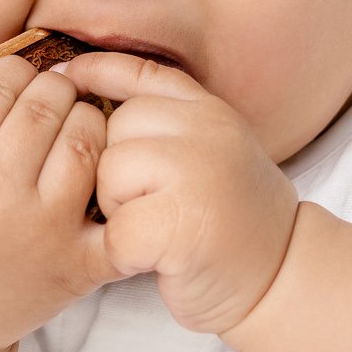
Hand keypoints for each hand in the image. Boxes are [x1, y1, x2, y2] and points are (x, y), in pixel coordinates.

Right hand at [0, 51, 124, 351]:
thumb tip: (16, 69)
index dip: (14, 71)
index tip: (19, 76)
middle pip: (44, 106)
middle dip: (53, 88)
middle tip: (54, 93)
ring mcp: (41, 229)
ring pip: (84, 140)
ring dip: (85, 119)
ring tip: (76, 123)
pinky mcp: (75, 264)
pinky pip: (115, 207)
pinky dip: (118, 182)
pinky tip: (106, 169)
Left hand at [48, 51, 300, 335]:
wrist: (282, 280)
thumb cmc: (231, 220)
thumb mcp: (211, 150)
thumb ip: (165, 119)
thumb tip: (77, 75)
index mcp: (211, 112)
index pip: (140, 74)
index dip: (98, 71)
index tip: (69, 76)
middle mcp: (208, 133)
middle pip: (112, 128)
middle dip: (114, 169)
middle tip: (153, 203)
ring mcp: (197, 176)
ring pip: (109, 174)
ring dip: (118, 209)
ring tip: (159, 227)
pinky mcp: (182, 228)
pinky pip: (117, 230)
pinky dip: (125, 252)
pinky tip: (157, 258)